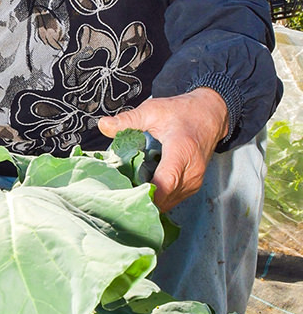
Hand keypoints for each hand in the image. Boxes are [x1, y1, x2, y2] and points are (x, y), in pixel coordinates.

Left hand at [97, 88, 228, 211]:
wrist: (210, 115)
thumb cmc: (183, 112)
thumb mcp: (153, 110)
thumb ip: (128, 120)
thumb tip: (103, 125)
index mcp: (181, 151)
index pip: (166, 182)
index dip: (145, 193)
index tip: (125, 194)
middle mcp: (192, 171)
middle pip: (164, 197)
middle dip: (141, 198)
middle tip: (117, 194)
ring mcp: (194, 182)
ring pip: (168, 202)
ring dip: (149, 200)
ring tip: (128, 191)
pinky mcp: (192, 187)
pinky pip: (172, 199)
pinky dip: (157, 198)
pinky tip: (142, 189)